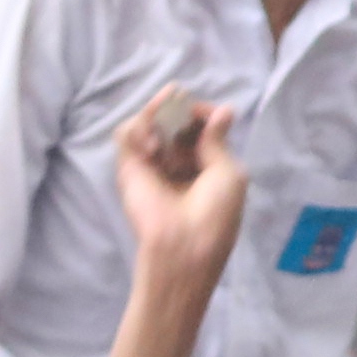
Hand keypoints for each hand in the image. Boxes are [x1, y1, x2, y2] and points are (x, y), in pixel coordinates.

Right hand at [114, 91, 249, 278]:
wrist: (182, 246)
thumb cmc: (214, 214)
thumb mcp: (228, 173)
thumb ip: (218, 140)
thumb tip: (224, 109)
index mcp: (204, 165)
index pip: (199, 127)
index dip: (202, 114)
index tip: (207, 114)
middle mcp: (177, 161)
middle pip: (174, 120)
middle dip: (179, 111)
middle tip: (180, 110)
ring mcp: (152, 162)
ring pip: (149, 121)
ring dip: (157, 117)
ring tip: (164, 138)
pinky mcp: (129, 166)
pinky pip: (127, 133)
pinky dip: (138, 129)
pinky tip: (152, 147)